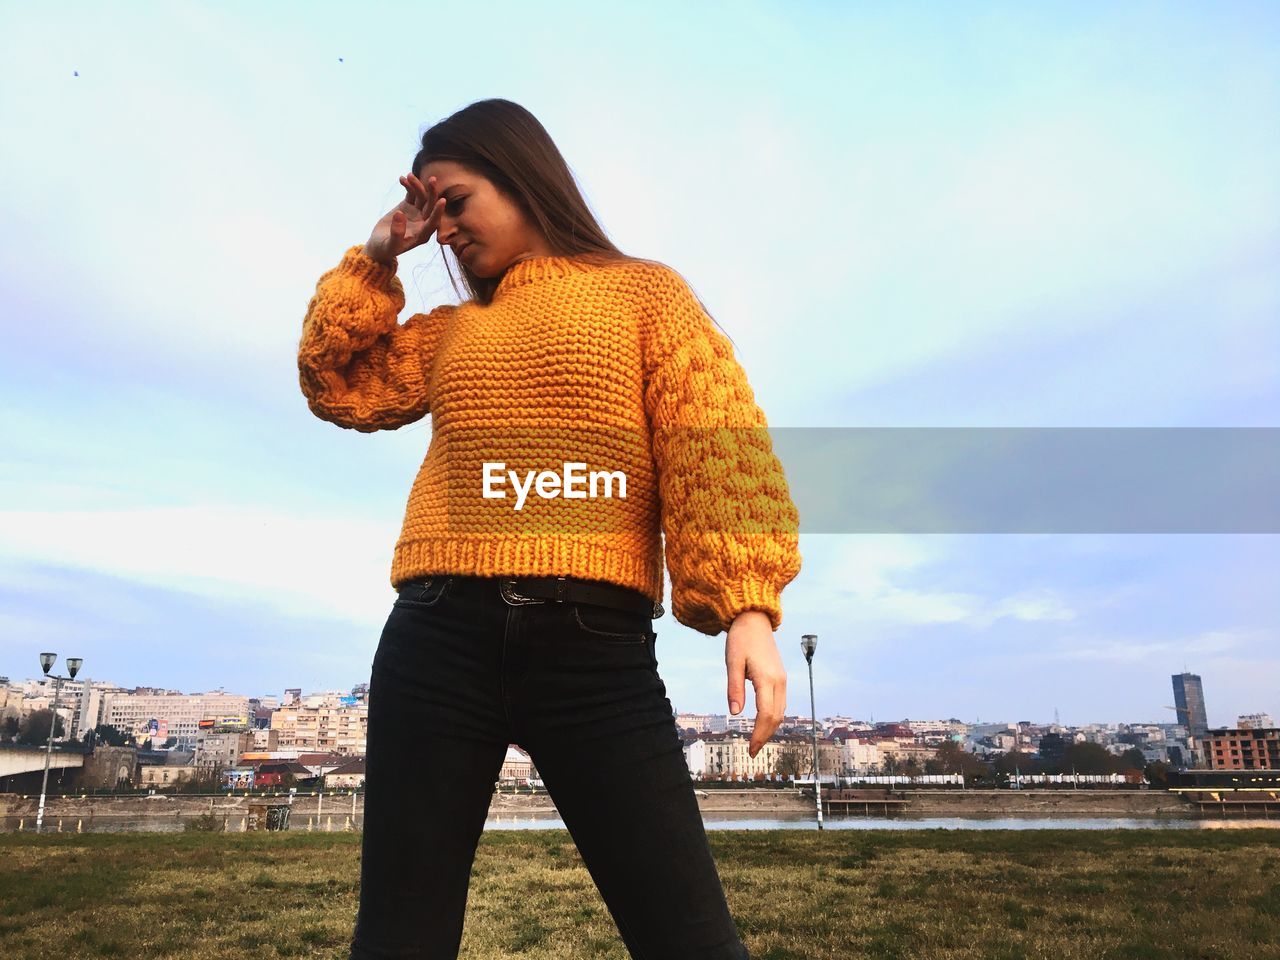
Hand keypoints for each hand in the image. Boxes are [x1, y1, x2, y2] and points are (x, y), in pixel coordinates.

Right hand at [364, 173, 446, 264]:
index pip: (433, 222)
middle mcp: (423, 222)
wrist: (378, 245)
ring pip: (421, 197)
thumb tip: (399, 214)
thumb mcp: (390, 245)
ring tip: (409, 175)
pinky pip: (411, 193)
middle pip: (431, 206)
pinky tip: (402, 178)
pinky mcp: (408, 206)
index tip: (442, 200)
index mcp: (422, 234)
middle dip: (432, 193)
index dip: (438, 212)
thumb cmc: (385, 249)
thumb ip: (397, 233)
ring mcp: (416, 213)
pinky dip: (408, 186)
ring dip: (417, 186)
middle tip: (432, 179)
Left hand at [725, 610, 785, 757]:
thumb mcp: (732, 662)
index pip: (766, 715)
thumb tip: (736, 714)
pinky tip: (763, 723)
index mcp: (767, 679)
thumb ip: (734, 688)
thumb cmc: (741, 639)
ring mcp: (782, 680)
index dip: (759, 735)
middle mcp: (779, 681)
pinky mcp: (781, 678)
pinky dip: (773, 717)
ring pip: (781, 712)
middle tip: (752, 752)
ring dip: (770, 729)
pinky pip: (780, 703)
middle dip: (765, 736)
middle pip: (776, 717)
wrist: (754, 620)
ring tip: (756, 741)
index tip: (750, 749)